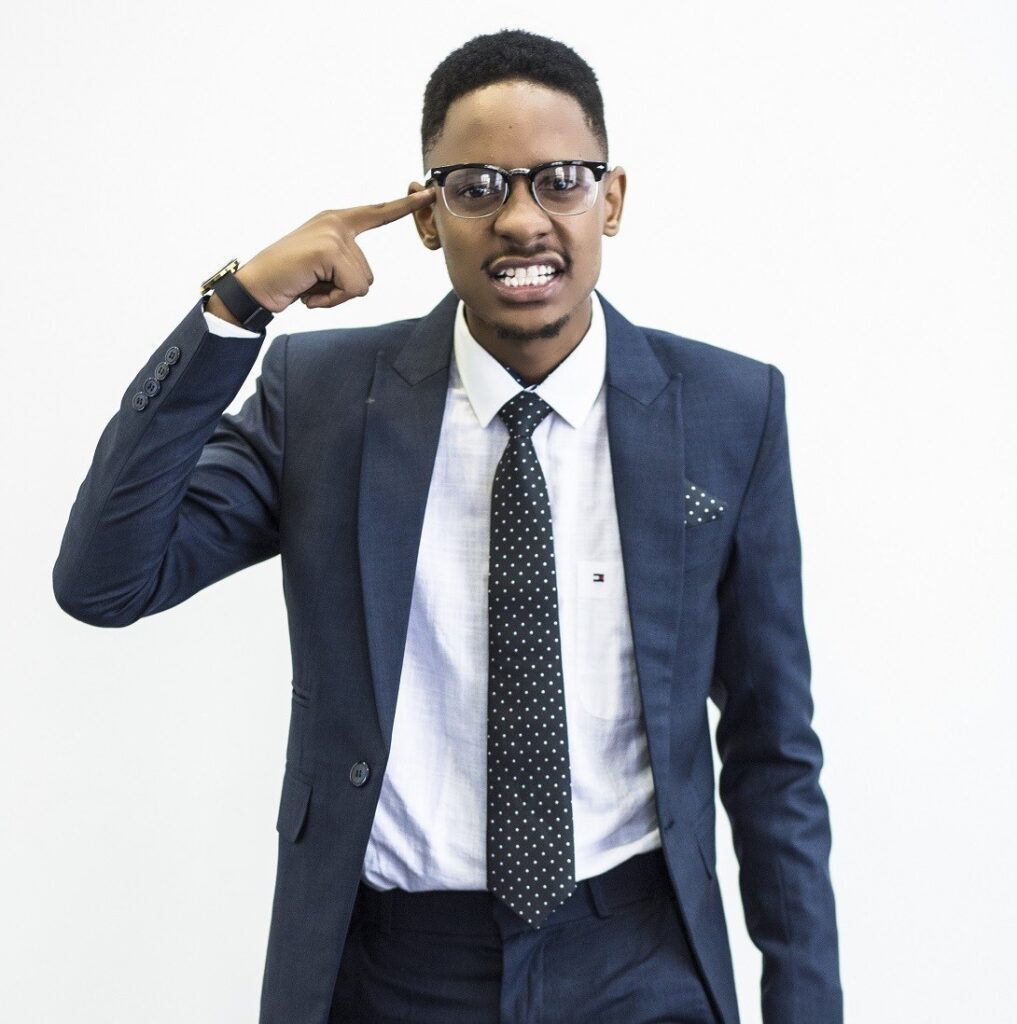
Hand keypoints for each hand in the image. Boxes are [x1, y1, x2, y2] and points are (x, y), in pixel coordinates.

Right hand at [232, 188, 436, 312]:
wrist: (255, 287)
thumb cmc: (289, 280)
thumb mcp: (322, 268)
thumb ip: (344, 264)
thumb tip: (361, 282)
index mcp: (337, 222)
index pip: (378, 213)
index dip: (405, 206)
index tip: (430, 192)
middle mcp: (337, 222)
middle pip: (368, 274)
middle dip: (342, 290)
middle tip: (312, 283)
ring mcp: (333, 234)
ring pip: (361, 284)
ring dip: (336, 296)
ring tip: (309, 285)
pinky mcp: (329, 250)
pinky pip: (352, 290)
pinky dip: (331, 300)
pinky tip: (308, 291)